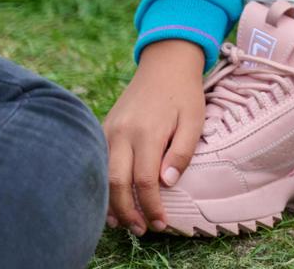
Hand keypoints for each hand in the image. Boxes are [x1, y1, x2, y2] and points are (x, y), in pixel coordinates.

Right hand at [102, 40, 205, 234]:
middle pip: (117, 183)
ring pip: (103, 176)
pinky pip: (99, 163)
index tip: (161, 223)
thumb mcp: (194, 119)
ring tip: (124, 223)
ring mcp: (108, 131)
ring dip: (111, 203)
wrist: (164, 63)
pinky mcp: (103, 129)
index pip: (144, 180)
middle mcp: (121, 133)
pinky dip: (103, 185)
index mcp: (147, 132)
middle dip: (128, 211)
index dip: (151, 205)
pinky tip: (112, 200)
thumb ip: (182, 151)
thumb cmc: (184, 93)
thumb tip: (166, 182)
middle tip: (141, 230)